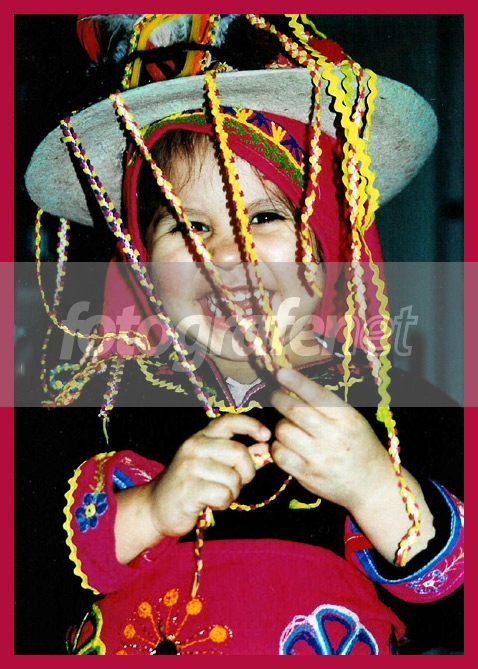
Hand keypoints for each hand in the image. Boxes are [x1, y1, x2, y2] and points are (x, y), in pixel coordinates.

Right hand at [115, 414, 270, 562]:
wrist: (156, 508)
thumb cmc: (190, 485)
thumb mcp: (212, 464)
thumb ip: (238, 456)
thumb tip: (264, 447)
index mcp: (201, 437)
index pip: (228, 421)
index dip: (251, 425)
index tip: (266, 436)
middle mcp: (194, 447)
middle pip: (239, 452)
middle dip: (246, 472)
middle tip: (237, 483)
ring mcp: (189, 467)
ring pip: (233, 478)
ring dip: (232, 492)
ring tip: (218, 494)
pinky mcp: (188, 489)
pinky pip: (223, 495)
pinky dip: (223, 503)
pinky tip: (210, 503)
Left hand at [270, 367, 391, 512]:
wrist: (372, 485)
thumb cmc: (360, 445)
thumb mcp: (352, 420)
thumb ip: (327, 405)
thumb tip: (293, 385)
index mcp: (347, 418)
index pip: (316, 394)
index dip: (295, 381)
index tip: (281, 372)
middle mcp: (332, 436)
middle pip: (293, 410)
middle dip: (278, 398)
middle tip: (276, 395)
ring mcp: (318, 457)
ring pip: (282, 431)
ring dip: (280, 424)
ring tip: (288, 425)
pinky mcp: (306, 475)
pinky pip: (279, 454)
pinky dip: (278, 446)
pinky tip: (286, 445)